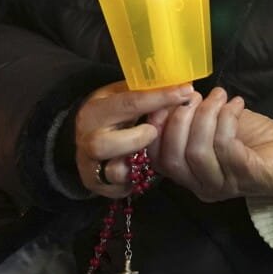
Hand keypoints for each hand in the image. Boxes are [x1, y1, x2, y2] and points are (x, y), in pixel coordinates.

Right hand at [76, 82, 193, 197]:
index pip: (128, 102)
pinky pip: (118, 189)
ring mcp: (90, 164)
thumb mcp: (120, 96)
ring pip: (112, 171)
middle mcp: (87, 138)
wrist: (87, 138)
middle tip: (154, 132)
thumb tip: (181, 84)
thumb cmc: (112, 115)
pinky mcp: (97, 184)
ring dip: (135, 163)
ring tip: (144, 154)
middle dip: (136, 138)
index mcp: (94, 110)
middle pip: (104, 143)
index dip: (160, 97)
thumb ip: (144, 92)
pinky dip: (132, 182)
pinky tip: (140, 170)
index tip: (185, 91)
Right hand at [145, 87, 272, 201]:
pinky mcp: (247, 177)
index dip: (156, 128)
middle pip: (173, 158)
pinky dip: (226, 118)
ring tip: (220, 96)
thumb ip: (191, 117)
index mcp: (189, 175)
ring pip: (198, 151)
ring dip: (206, 115)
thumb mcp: (215, 125)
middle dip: (179, 120)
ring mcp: (224, 185)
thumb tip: (169, 96)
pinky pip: (225, 146)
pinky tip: (236, 104)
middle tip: (193, 95)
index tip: (166, 100)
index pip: (157, 160)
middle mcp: (203, 186)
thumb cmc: (253, 139)